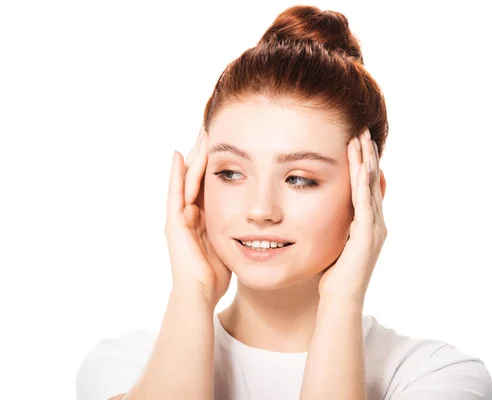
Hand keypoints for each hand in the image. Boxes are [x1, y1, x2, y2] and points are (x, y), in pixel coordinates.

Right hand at [164, 127, 231, 305]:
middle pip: (196, 173)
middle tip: (211, 126)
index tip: (226, 140)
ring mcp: (178, 217)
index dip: (216, 160)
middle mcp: (188, 212)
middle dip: (204, 151)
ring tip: (200, 132)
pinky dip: (176, 175)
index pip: (209, 180)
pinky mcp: (173, 223)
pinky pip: (175, 193)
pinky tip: (178, 155)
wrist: (200, 294)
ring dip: (193, 155)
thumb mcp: (231, 243)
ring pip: (186, 178)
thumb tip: (259, 220)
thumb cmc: (217, 274)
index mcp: (202, 215)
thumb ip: (239, 229)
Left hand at [318, 129, 386, 304]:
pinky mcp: (367, 237)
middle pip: (373, 181)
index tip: (358, 142)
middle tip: (363, 131)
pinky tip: (361, 166)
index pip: (367, 187)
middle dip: (368, 155)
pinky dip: (363, 183)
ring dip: (367, 162)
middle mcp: (376, 224)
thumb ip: (338, 227)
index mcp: (369, 225)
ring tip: (362, 138)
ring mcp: (374, 230)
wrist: (340, 301)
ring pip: (371, 188)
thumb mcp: (336, 244)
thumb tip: (329, 216)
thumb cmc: (334, 277)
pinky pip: (365, 204)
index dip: (364, 163)